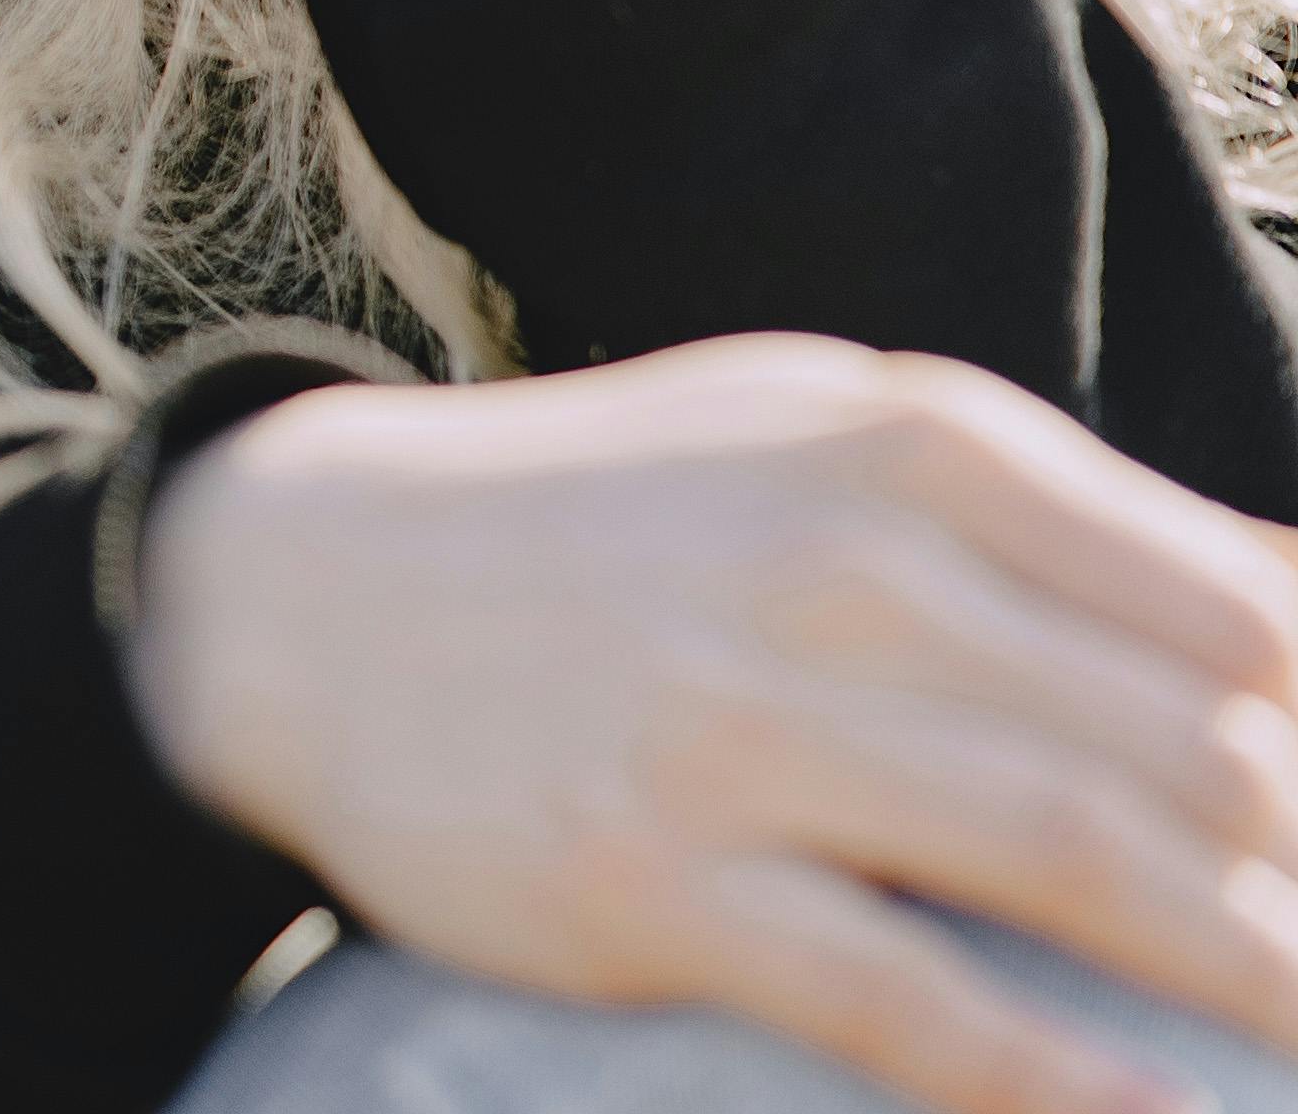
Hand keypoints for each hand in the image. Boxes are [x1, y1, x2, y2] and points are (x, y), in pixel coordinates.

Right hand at [135, 339, 1297, 1113]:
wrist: (286, 589)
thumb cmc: (603, 521)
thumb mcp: (813, 439)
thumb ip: (1050, 518)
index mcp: (903, 445)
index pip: (1237, 611)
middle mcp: (835, 567)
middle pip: (1196, 750)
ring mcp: (738, 727)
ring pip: (1088, 865)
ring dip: (1260, 978)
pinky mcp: (652, 879)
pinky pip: (913, 1005)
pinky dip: (1068, 1087)